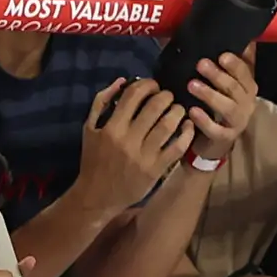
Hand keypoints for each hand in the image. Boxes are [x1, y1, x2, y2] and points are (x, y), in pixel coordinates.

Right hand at [76, 75, 195, 197]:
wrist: (96, 196)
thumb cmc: (93, 159)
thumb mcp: (89, 129)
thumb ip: (101, 102)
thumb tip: (122, 80)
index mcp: (111, 128)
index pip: (134, 95)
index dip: (148, 84)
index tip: (152, 87)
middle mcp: (128, 140)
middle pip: (156, 105)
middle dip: (166, 95)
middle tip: (167, 97)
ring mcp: (144, 155)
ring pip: (170, 124)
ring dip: (178, 111)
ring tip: (177, 110)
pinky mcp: (157, 169)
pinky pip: (178, 146)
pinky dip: (187, 132)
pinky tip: (187, 126)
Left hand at [181, 49, 258, 169]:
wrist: (218, 140)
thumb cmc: (221, 104)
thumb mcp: (228, 83)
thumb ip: (234, 62)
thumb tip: (238, 36)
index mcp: (248, 86)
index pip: (245, 72)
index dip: (234, 64)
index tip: (221, 55)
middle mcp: (247, 103)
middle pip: (235, 88)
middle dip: (218, 75)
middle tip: (200, 64)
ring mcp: (238, 121)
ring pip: (227, 107)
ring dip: (210, 95)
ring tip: (191, 85)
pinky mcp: (226, 137)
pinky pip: (216, 129)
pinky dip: (204, 120)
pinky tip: (191, 111)